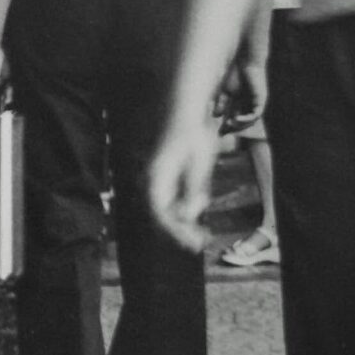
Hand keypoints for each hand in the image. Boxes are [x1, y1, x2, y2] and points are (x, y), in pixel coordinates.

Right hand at [148, 116, 223, 252]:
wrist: (187, 110)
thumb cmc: (194, 134)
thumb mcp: (199, 164)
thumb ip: (193, 190)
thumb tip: (187, 214)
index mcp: (157, 177)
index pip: (160, 213)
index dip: (175, 232)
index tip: (191, 244)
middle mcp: (152, 180)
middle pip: (161, 214)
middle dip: (180, 231)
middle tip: (201, 242)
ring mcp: (157, 178)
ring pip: (166, 209)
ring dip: (183, 222)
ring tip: (202, 232)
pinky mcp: (165, 176)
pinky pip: (170, 199)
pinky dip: (183, 209)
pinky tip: (197, 211)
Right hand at [220, 54, 267, 132]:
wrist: (246, 62)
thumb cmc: (235, 74)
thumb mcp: (225, 91)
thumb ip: (221, 103)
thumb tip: (215, 116)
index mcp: (240, 103)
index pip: (233, 118)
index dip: (226, 127)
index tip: (218, 133)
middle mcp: (249, 105)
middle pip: (241, 122)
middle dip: (232, 129)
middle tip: (222, 133)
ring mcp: (256, 103)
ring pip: (249, 121)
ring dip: (239, 125)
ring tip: (229, 124)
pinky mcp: (261, 100)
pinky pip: (256, 115)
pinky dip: (246, 119)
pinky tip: (237, 119)